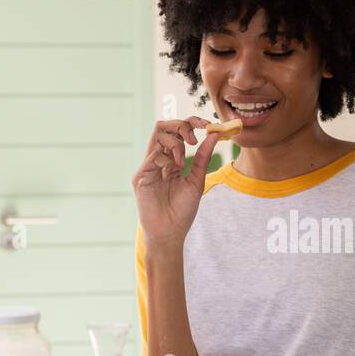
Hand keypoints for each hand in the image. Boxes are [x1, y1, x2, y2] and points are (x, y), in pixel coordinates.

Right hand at [133, 117, 220, 251]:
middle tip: (193, 139)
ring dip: (175, 144)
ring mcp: (147, 167)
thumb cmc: (182, 210)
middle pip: (162, 126)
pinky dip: (167, 160)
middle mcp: (157, 160)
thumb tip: (214, 134)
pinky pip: (153, 156)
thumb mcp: (197, 180)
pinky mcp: (140, 176)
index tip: (208, 125)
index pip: (176, 131)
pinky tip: (172, 173)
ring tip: (183, 162)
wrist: (171, 232)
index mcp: (170, 160)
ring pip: (157, 136)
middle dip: (181, 126)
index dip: (191, 123)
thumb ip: (203, 157)